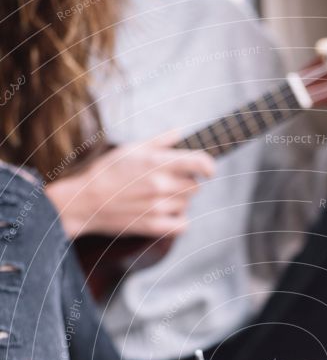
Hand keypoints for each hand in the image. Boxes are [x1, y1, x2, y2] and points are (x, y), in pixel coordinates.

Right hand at [45, 130, 214, 238]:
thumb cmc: (105, 172)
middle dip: (186, 183)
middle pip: (195, 186)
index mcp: (156, 162)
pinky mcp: (154, 227)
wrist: (85, 202)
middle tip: (167, 183)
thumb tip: (180, 132)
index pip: (200, 163)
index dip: (208, 166)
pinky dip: (178, 221)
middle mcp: (161, 185)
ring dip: (178, 201)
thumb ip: (159, 141)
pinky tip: (166, 215)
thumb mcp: (130, 149)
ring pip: (187, 204)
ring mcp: (158, 207)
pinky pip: (183, 225)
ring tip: (157, 198)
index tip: (208, 170)